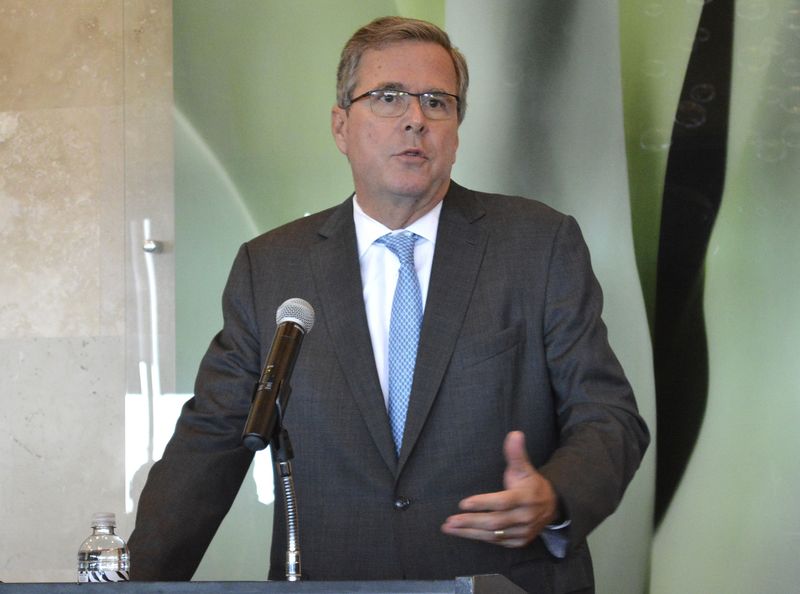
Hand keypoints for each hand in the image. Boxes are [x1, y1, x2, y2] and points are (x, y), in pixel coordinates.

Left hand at [440, 431, 558, 547]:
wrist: (551, 506)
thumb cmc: (530, 484)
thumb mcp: (524, 468)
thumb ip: (516, 453)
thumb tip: (515, 434)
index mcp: (525, 498)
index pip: (503, 502)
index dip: (483, 503)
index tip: (463, 503)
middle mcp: (524, 517)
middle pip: (495, 522)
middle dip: (471, 521)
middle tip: (450, 520)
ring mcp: (522, 532)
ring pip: (493, 535)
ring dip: (469, 532)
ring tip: (449, 527)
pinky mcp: (519, 542)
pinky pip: (496, 542)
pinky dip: (479, 537)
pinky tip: (464, 533)